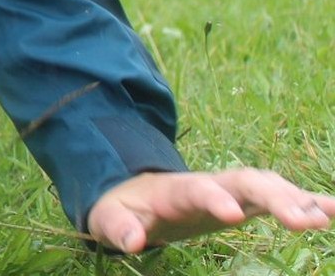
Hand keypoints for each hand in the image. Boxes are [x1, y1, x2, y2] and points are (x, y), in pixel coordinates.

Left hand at [89, 169, 334, 252]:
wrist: (139, 191)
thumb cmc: (125, 207)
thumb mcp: (111, 218)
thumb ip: (118, 228)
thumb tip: (132, 242)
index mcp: (177, 189)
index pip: (199, 188)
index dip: (215, 198)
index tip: (234, 215)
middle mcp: (212, 183)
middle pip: (246, 181)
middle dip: (274, 197)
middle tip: (303, 222)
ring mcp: (232, 189)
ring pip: (268, 185)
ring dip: (297, 198)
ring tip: (326, 215)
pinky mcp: (248, 200)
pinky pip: (280, 196)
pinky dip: (306, 201)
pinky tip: (333, 210)